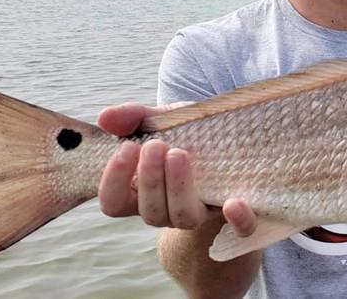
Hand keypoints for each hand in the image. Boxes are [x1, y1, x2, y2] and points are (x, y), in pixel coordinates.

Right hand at [97, 102, 256, 235]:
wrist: (230, 137)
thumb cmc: (187, 132)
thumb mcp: (162, 120)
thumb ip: (133, 117)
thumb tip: (105, 117)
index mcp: (142, 192)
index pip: (114, 203)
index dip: (114, 181)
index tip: (126, 147)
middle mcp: (169, 209)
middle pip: (150, 212)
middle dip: (149, 179)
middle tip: (155, 146)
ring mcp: (203, 213)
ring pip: (184, 218)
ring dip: (179, 189)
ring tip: (179, 154)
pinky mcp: (237, 214)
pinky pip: (240, 229)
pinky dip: (237, 220)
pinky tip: (233, 203)